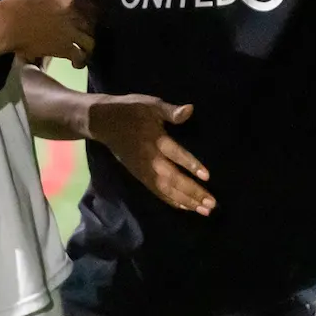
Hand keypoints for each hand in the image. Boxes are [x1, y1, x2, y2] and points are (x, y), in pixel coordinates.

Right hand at [0, 0, 95, 68]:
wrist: (7, 24)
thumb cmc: (16, 7)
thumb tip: (62, 5)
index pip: (89, 5)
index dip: (90, 15)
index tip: (86, 20)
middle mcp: (73, 12)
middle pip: (91, 24)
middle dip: (88, 31)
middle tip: (83, 37)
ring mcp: (71, 30)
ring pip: (89, 41)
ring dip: (87, 47)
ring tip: (83, 52)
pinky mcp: (64, 47)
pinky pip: (80, 55)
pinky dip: (80, 61)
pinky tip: (76, 64)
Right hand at [87, 94, 215, 215]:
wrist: (103, 122)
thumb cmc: (131, 110)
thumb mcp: (151, 105)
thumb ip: (171, 111)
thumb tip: (190, 109)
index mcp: (155, 140)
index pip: (175, 154)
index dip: (191, 165)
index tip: (207, 176)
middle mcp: (150, 159)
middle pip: (173, 178)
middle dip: (192, 192)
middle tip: (212, 204)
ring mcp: (144, 170)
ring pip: (166, 189)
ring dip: (186, 201)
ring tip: (204, 210)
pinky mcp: (140, 176)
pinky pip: (157, 192)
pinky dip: (172, 201)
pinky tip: (186, 208)